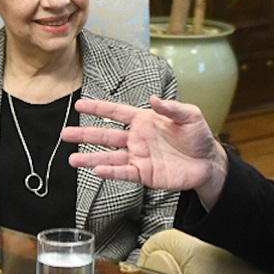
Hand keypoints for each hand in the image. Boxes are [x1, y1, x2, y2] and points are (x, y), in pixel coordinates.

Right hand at [64, 96, 228, 208]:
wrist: (208, 163)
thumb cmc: (199, 137)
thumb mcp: (190, 115)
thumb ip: (171, 108)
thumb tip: (154, 99)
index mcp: (144, 120)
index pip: (116, 112)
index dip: (98, 108)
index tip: (80, 104)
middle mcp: (137, 139)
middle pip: (105, 135)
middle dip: (85, 134)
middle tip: (65, 134)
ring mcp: (139, 157)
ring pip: (109, 157)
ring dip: (91, 158)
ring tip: (72, 159)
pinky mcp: (145, 174)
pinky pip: (124, 172)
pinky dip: (111, 172)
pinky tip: (97, 170)